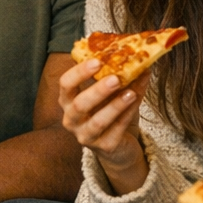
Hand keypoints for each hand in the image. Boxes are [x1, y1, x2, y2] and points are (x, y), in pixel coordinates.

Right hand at [58, 58, 149, 190]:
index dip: (79, 72)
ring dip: (115, 105)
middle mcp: (72, 119)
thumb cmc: (110, 113)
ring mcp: (86, 135)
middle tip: (115, 78)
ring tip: (130, 93)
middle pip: (80, 104)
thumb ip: (116, 76)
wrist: (119, 145)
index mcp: (68, 101)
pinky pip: (116, 129)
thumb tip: (137, 56)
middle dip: (98, 90)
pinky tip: (136, 101)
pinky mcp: (105, 146)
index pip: (65, 84)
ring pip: (98, 121)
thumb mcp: (109, 93)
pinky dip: (127, 114)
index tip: (97, 60)